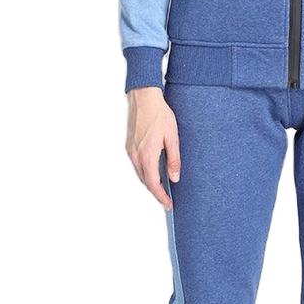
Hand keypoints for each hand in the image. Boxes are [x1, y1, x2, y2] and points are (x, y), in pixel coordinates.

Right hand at [125, 87, 180, 209]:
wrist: (144, 99)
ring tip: (162, 189)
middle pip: (145, 181)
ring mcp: (131, 151)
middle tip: (167, 200)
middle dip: (156, 192)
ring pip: (140, 174)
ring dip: (150, 183)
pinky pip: (137, 165)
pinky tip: (154, 173)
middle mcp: (136, 155)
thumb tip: (174, 177)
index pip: (153, 183)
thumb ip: (174, 159)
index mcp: (147, 155)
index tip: (168, 204)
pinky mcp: (130, 146)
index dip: (160, 196)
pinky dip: (145, 173)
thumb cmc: (159, 115)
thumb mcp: (172, 137)